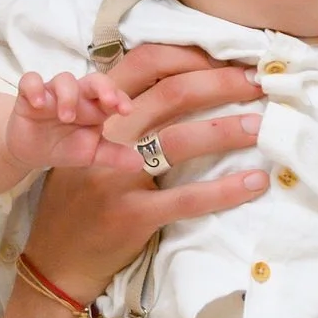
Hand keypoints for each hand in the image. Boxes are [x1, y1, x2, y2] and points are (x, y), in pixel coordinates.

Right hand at [6, 69, 131, 171]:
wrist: (32, 151)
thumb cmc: (65, 146)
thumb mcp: (91, 154)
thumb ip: (114, 156)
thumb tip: (140, 163)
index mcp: (95, 106)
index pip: (112, 94)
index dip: (120, 98)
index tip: (126, 111)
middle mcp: (77, 95)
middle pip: (94, 79)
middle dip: (103, 86)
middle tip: (108, 101)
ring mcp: (53, 92)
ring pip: (64, 79)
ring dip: (68, 96)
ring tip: (66, 117)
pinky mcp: (29, 94)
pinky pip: (30, 81)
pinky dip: (34, 88)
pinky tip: (38, 103)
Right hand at [25, 42, 268, 301]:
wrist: (54, 262)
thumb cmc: (81, 202)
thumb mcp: (91, 149)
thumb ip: (124, 122)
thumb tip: (187, 92)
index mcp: (98, 115)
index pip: (143, 64)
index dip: (189, 55)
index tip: (228, 57)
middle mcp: (105, 137)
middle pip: (170, 94)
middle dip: (221, 83)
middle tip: (258, 82)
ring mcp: (116, 177)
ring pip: (180, 140)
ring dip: (228, 130)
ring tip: (262, 125)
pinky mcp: (131, 215)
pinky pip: (186, 199)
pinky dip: (225, 189)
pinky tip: (255, 182)